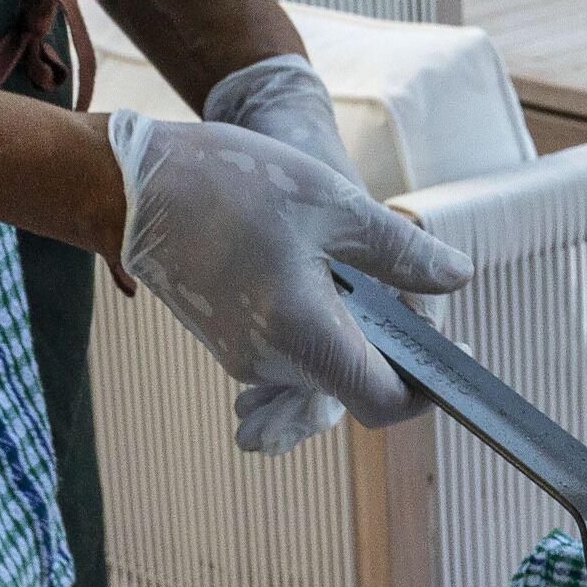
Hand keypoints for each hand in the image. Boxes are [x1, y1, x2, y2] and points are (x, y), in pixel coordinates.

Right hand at [111, 86, 470, 454]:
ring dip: (354, 329)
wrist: (129, 184)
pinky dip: (319, 323)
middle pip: (357, 384)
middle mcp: (273, 363)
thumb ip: (402, 252)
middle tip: (408, 283)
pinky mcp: (229, 343)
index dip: (428, 387)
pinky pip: (291, 350)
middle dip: (393, 346)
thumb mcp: (333, 205)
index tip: (452, 351)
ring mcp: (245, 358)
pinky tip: (316, 268)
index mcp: (304, 337)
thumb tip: (457, 279)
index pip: (385, 402)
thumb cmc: (230, 185)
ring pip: (324, 366)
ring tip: (354, 263)